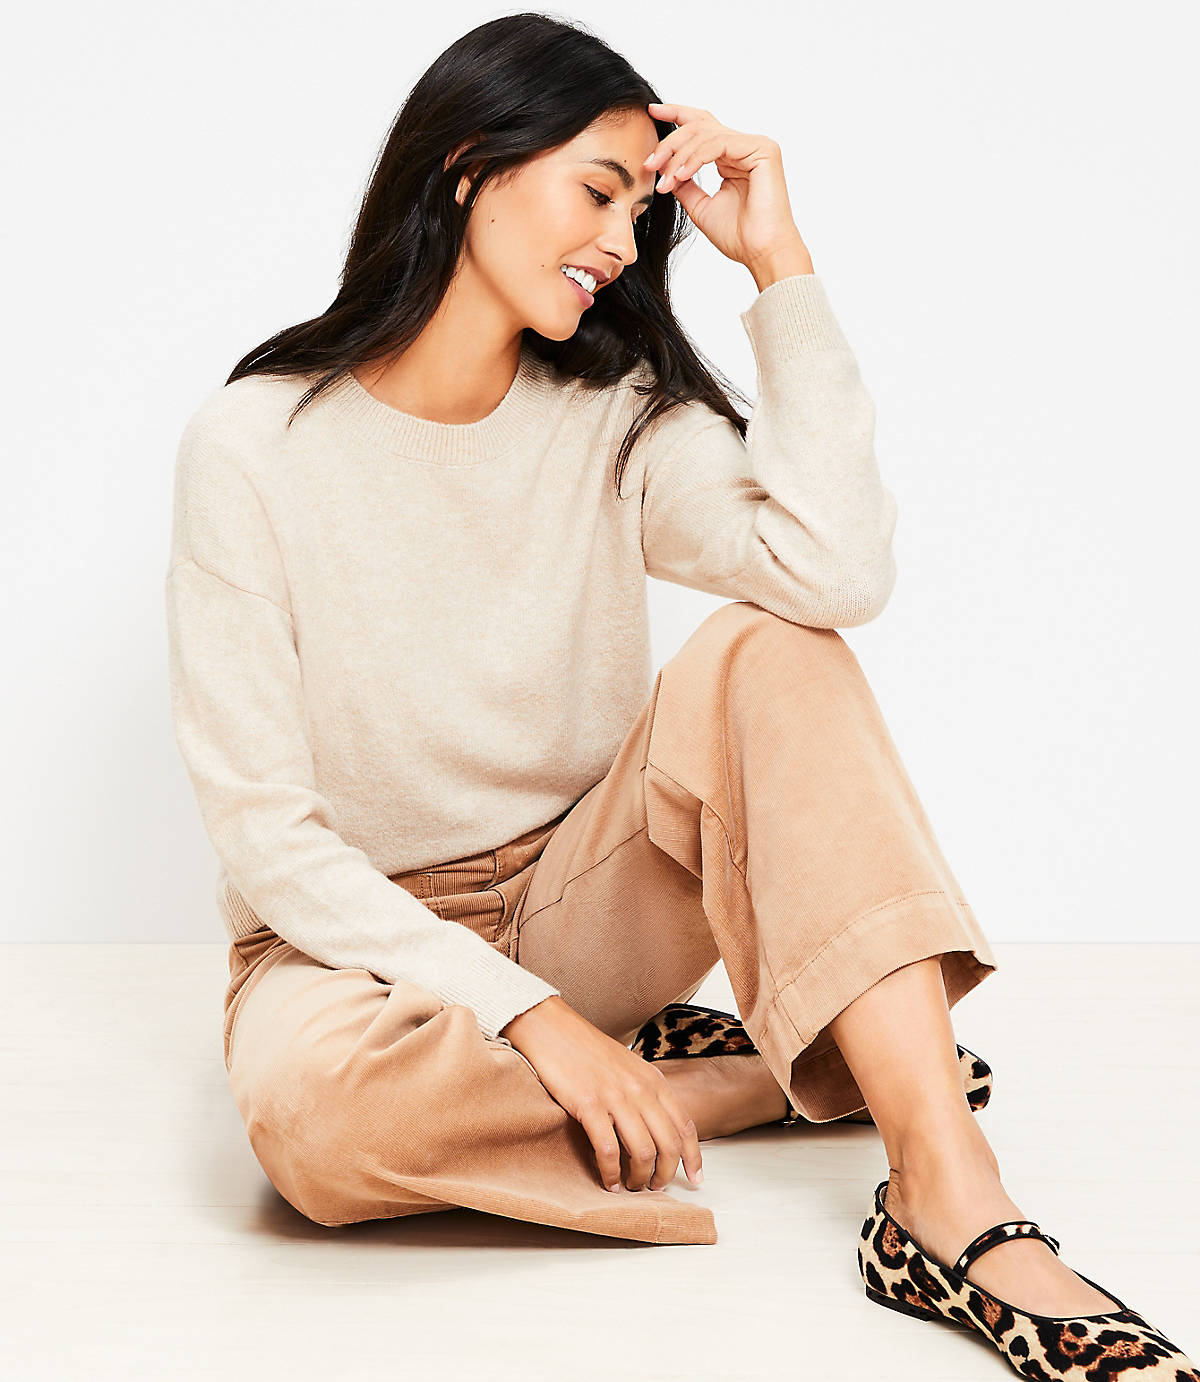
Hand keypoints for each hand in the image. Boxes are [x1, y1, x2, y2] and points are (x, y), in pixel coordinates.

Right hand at [501, 996, 704, 1192]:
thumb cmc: (588, 1050)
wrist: (553, 1029)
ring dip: (639, 1178)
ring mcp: (616, 1097)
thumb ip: (646, 1093)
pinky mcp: (589, 1105)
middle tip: (655, 1188)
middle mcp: (641, 1089)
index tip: (695, 1179)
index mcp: (654, 1080)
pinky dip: (611, 1173)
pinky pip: (608, 1150)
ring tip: (630, 1186)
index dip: (693, 1157)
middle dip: (665, 1174)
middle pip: (668, 1144)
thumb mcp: (629, 1067)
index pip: (684, 1126)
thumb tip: (658, 1128)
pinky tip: (607, 1181)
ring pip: (643, 1152)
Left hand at [643, 101, 812, 277]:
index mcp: (731, 157)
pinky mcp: (762, 149)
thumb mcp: (700, 206)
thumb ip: (684, 184)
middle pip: (699, 125)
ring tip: (665, 180)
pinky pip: (718, 144)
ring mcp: (754, 145)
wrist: (762, 253)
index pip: (702, 126)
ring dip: (678, 156)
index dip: (676, 114)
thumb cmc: (739, 236)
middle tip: (649, 162)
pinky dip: (695, 158)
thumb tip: (664, 169)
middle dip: (670, 141)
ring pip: (705, 134)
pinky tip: (681, 175)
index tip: (651, 113)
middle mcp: (743, 146)